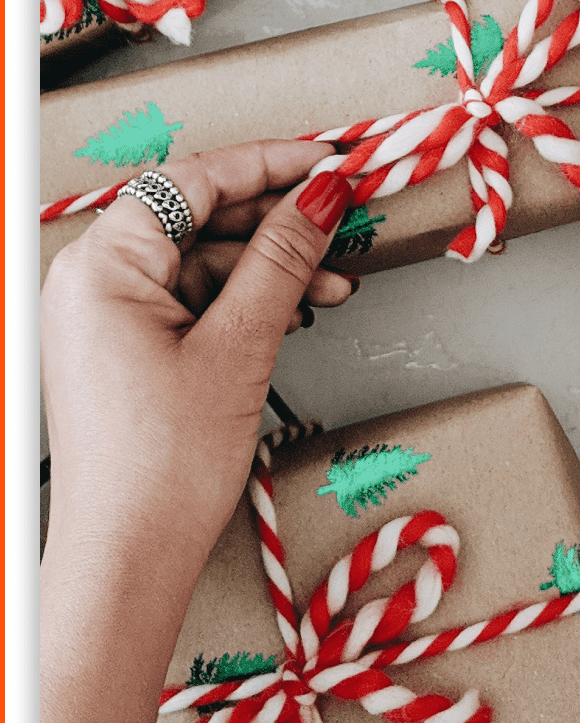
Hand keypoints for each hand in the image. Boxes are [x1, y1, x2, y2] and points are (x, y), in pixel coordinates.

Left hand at [41, 141, 354, 565]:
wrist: (131, 561)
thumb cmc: (162, 466)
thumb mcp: (240, 345)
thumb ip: (283, 258)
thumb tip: (322, 193)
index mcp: (102, 265)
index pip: (193, 181)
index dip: (269, 164)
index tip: (328, 161)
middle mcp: (94, 280)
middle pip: (199, 217)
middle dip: (278, 221)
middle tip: (343, 217)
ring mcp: (109, 315)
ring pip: (204, 260)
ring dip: (272, 268)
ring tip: (335, 282)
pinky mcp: (129, 347)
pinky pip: (195, 299)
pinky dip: (247, 302)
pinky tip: (298, 311)